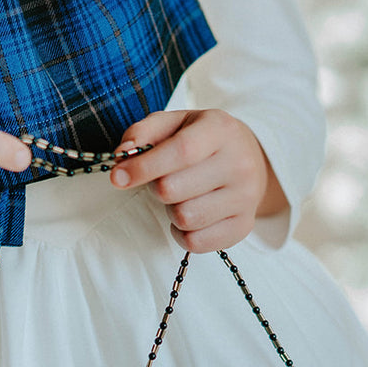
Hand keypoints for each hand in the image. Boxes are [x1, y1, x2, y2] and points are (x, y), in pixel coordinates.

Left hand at [110, 109, 287, 253]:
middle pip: (173, 190)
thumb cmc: (200, 140)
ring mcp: (246, 197)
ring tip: (181, 197)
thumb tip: (121, 157)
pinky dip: (182, 233)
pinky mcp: (244, 226)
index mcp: (220, 129)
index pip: (181, 152)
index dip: (144, 167)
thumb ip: (143, 132)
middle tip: (163, 180)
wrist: (249, 158)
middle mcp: (239, 163)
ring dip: (170, 211)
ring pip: (185, 218)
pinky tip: (190, 215)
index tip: (118, 178)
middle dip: (156, 188)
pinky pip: (196, 242)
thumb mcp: (173, 124)